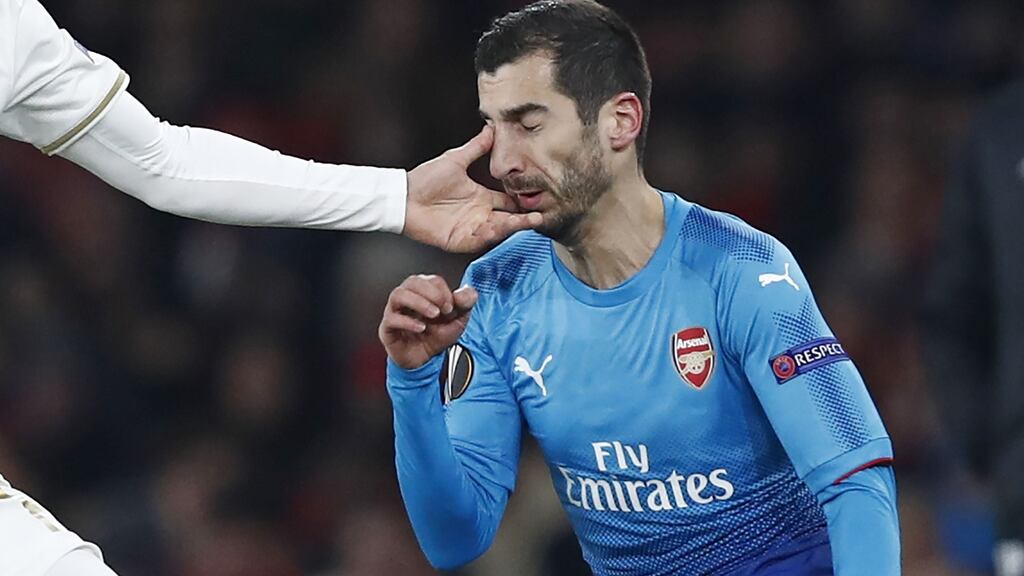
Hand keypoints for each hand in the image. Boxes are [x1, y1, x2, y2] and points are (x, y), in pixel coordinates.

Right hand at [379, 275, 478, 369]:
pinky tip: (421, 328)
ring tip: (434, 315)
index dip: (443, 291)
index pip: (431, 280)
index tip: (452, 307)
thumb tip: (470, 293)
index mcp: (423, 292)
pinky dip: (408, 322)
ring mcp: (394, 311)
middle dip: (432, 293)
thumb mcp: (457, 321)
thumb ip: (465, 305)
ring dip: (419, 302)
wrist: (424, 360)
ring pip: (398, 295)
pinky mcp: (387, 328)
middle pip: (413, 281)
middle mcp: (407, 297)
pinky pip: (391, 319)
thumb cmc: (437, 336)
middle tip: (446, 309)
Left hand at [404, 127, 541, 252]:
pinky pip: (479, 240)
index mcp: (481, 196)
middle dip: (524, 219)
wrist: (403, 197)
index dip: (522, 201)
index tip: (538, 197)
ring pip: (498, 231)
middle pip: (508, 219)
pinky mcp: (459, 240)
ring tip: (525, 223)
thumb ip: (476, 147)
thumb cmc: (426, 179)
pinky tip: (496, 228)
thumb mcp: (455, 159)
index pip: (508, 201)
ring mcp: (471, 228)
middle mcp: (480, 214)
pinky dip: (488, 236)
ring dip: (511, 228)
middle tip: (540, 216)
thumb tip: (491, 127)